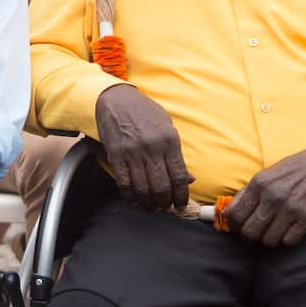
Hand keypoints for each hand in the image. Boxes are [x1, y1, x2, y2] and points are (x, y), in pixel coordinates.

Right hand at [95, 84, 193, 210]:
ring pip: (143, 189)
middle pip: (161, 187)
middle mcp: (152, 148)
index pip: (179, 176)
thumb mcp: (167, 127)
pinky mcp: (116, 156)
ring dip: (148, 203)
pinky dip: (130, 196)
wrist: (116, 100)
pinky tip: (135, 201)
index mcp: (169, 140)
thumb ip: (177, 154)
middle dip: (165, 203)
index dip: (181, 196)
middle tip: (165, 206)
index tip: (180, 204)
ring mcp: (132, 153)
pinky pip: (124, 183)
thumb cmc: (145, 113)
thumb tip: (189, 179)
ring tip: (151, 207)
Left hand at [222, 146, 305, 246]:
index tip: (239, 227)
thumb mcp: (268, 174)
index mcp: (260, 183)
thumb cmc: (295, 169)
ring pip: (268, 240)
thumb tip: (229, 211)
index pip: (235, 215)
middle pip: (250, 232)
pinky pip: (288, 241)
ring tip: (273, 231)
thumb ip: (248, 192)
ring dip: (269, 239)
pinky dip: (287, 240)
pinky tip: (288, 230)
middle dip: (250, 237)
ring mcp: (291, 209)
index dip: (234, 225)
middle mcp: (273, 197)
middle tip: (256, 233)